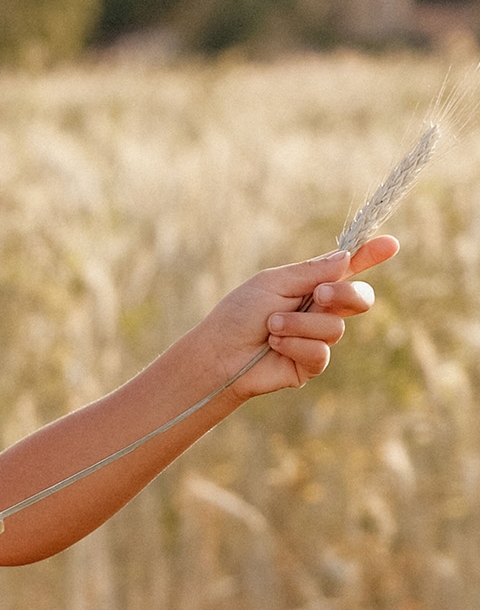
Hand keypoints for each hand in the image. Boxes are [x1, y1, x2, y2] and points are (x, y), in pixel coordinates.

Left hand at [203, 235, 399, 400]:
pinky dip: (295, 344)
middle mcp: (319, 311)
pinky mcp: (310, 364)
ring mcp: (317, 339)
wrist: (219, 353)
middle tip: (320, 295)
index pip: (347, 269)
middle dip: (344, 295)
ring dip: (300, 324)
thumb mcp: (273, 283)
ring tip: (272, 326)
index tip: (391, 244)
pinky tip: (274, 345)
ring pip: (335, 328)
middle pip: (359, 298)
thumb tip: (346, 258)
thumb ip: (311, 272)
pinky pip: (320, 352)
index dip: (370, 256)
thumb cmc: (239, 315)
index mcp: (311, 285)